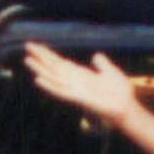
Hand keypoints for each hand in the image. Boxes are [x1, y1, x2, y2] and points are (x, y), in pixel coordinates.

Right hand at [26, 43, 141, 124]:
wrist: (127, 107)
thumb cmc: (120, 92)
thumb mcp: (110, 72)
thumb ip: (102, 64)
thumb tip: (96, 55)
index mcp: (81, 75)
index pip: (60, 62)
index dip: (48, 54)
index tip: (36, 46)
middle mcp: (74, 81)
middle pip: (53, 67)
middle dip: (40, 57)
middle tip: (27, 46)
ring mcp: (75, 90)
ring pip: (53, 77)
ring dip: (40, 69)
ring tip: (27, 60)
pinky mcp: (78, 98)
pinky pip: (61, 91)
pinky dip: (50, 85)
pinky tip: (38, 80)